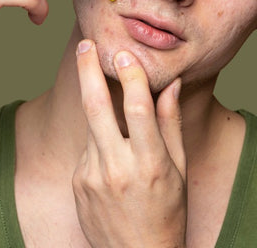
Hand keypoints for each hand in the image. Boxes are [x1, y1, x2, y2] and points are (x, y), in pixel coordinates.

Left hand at [72, 40, 186, 247]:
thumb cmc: (167, 212)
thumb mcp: (179, 169)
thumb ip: (170, 124)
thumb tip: (171, 84)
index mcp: (150, 164)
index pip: (138, 108)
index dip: (131, 75)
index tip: (125, 54)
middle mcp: (117, 168)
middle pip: (95, 107)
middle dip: (88, 70)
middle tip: (85, 44)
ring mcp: (92, 177)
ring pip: (91, 125)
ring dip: (98, 108)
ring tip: (108, 104)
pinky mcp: (77, 183)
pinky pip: (87, 149)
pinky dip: (99, 142)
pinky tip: (113, 161)